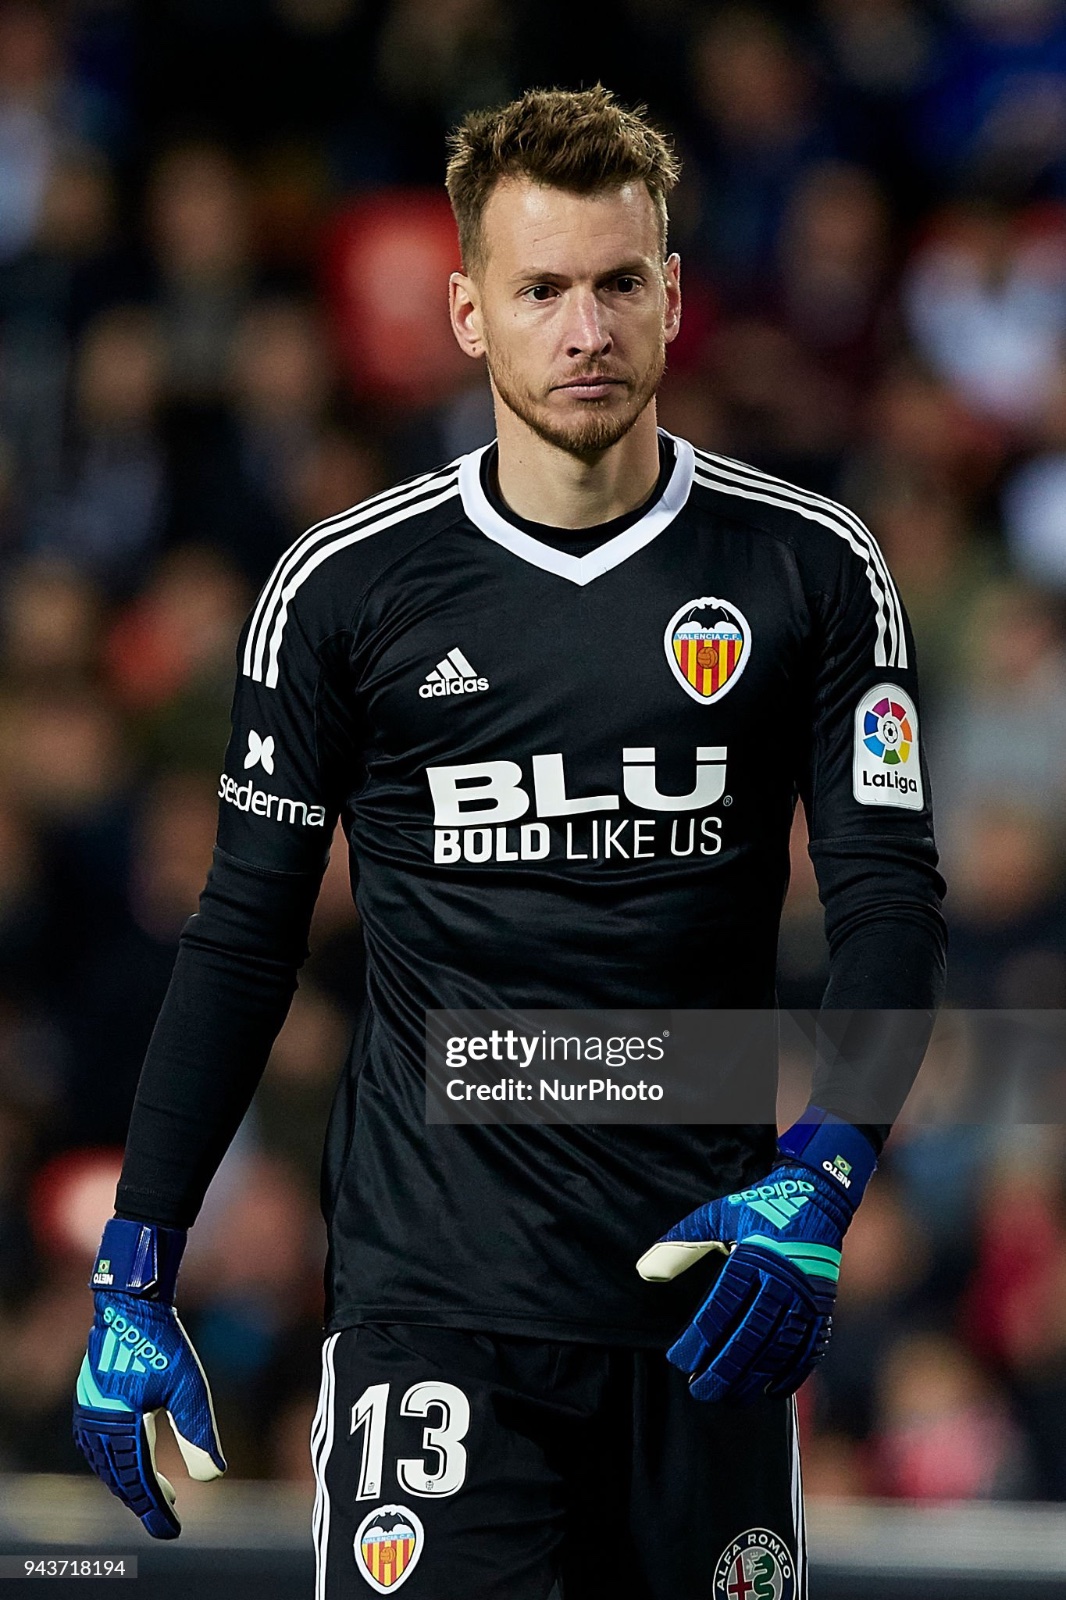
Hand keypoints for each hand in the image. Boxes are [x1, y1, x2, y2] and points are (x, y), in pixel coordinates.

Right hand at [73, 1221, 225, 1538]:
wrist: (131, 1304)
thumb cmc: (163, 1343)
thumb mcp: (189, 1389)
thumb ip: (199, 1434)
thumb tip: (214, 1477)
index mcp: (120, 1427)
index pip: (138, 1482)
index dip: (155, 1510)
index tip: (172, 1530)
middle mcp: (98, 1425)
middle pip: (119, 1478)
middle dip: (143, 1500)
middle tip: (167, 1515)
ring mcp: (89, 1412)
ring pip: (107, 1463)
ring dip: (129, 1481)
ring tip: (155, 1492)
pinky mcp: (90, 1399)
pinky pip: (98, 1445)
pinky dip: (115, 1461)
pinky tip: (131, 1459)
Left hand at [637, 1110, 875, 1403]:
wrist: (816, 1197)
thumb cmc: (758, 1208)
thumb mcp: (716, 1215)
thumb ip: (681, 1242)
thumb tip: (646, 1270)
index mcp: (753, 1257)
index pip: (721, 1309)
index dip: (699, 1340)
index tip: (679, 1359)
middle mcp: (783, 1281)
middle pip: (750, 1337)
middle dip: (723, 1370)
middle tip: (699, 1389)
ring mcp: (806, 1298)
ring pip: (778, 1350)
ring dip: (752, 1377)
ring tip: (728, 1396)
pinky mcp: (823, 1308)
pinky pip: (809, 1350)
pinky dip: (791, 1374)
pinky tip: (770, 1391)